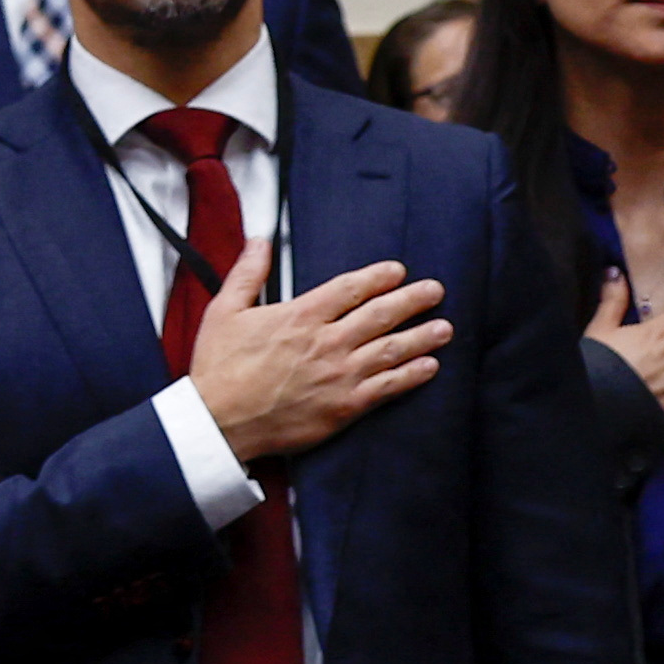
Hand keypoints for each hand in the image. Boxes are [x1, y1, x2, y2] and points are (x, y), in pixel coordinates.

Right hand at [178, 241, 448, 471]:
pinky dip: (411, 376)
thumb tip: (260, 241)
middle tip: (435, 290)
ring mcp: (338, 376)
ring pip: (390, 350)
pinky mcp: (343, 407)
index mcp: (300, 316)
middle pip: (380, 314)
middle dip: (412, 300)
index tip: (397, 270)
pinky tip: (429, 367)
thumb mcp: (224, 311)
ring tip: (444, 328)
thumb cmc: (219, 368)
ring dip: (421, 336)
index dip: (377, 277)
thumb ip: (247, 273)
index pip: (350, 288)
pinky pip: (386, 388)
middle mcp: (326, 342)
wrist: (219, 422)